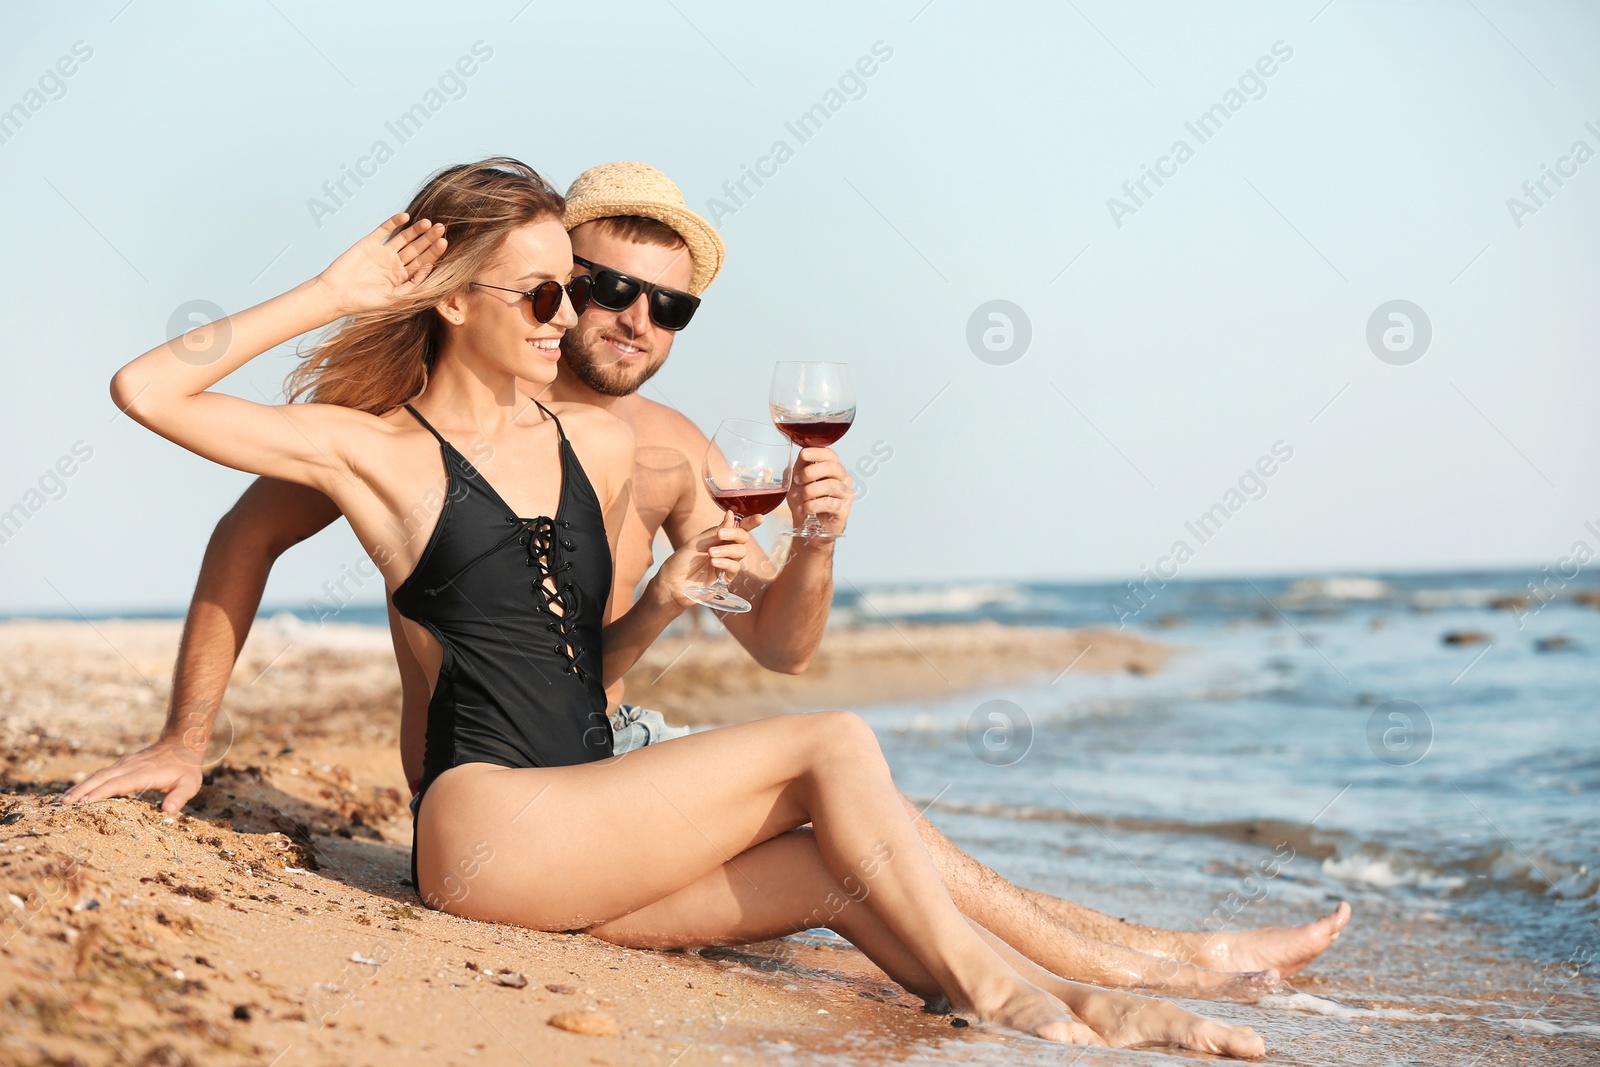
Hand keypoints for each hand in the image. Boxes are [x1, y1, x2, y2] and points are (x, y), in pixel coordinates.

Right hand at [58, 737, 207, 813]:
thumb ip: (179, 797)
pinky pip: (102, 774)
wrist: (181, 744)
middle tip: (63, 804)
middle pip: (101, 778)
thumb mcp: (189, 784)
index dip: (100, 792)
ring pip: (98, 775)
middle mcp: (129, 767)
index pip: (118, 784)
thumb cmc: (185, 769)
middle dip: (82, 790)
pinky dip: (88, 783)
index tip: (82, 802)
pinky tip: (77, 792)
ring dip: (81, 787)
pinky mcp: (122, 765)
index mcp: (143, 773)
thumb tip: (168, 811)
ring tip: (63, 800)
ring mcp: (124, 764)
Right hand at [314, 213, 447, 315]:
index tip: (444, 242)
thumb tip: (430, 268)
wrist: (336, 295)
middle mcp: (395, 264)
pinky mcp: (369, 243)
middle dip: (429, 239)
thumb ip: (414, 285)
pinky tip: (405, 217)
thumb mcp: (396, 299)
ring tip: (427, 222)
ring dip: (415, 230)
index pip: (423, 262)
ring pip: (403, 238)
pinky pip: (384, 230)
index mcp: (403, 278)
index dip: (434, 252)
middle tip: (441, 228)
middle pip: (416, 248)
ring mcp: (382, 253)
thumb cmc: (366, 303)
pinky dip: (394, 222)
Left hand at [655, 512, 755, 607]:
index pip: (738, 528)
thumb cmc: (681, 561)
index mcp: (717, 538)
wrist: (671, 584)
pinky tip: (714, 563)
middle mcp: (724, 549)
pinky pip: (734, 568)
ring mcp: (726, 564)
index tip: (760, 518)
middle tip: (722, 535)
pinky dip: (726, 563)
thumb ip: (715, 531)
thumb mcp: (696, 542)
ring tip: (711, 553)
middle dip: (735, 535)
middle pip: (743, 539)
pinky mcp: (725, 579)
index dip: (749, 523)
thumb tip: (731, 515)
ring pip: (740, 553)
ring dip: (727, 550)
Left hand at [787, 446, 852, 536]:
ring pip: (830, 485)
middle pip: (832, 467)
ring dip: (810, 491)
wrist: (810, 527)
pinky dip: (813, 505)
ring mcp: (846, 494)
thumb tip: (802, 454)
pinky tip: (804, 508)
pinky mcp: (844, 509)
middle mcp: (843, 479)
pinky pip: (830, 503)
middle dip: (811, 472)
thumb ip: (800, 467)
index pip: (830, 454)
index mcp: (833, 468)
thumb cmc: (806, 502)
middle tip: (797, 479)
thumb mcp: (798, 482)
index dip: (817, 452)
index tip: (803, 454)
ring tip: (799, 497)